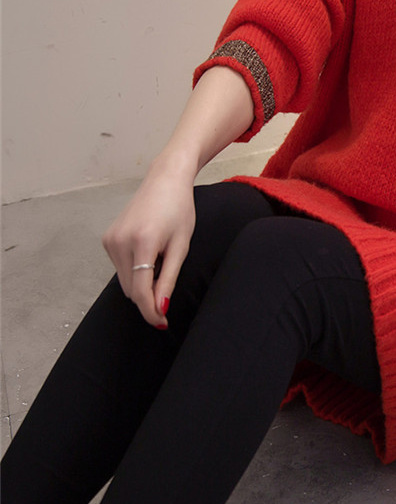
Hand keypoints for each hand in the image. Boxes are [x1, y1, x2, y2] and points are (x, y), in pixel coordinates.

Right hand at [102, 158, 195, 327]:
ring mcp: (109, 240)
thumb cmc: (179, 210)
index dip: (150, 311)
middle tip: (167, 293)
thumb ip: (169, 279)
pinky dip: (134, 270)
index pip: (140, 290)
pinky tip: (149, 253)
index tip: (162, 323)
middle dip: (148, 297)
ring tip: (161, 260)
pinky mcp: (106, 239)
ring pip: (124, 281)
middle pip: (130, 289)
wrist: (165, 180)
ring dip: (141, 283)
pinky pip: (120, 267)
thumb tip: (160, 308)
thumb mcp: (181, 246)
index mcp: (142, 242)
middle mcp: (119, 241)